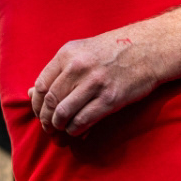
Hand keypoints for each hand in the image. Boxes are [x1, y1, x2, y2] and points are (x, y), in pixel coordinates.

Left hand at [28, 24, 163, 135]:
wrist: (148, 49)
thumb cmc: (113, 51)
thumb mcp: (81, 51)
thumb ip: (57, 71)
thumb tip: (32, 93)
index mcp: (67, 54)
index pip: (41, 85)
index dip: (37, 104)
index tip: (40, 113)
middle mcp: (78, 67)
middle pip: (51, 101)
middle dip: (46, 119)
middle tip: (48, 127)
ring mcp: (94, 83)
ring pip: (63, 113)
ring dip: (59, 126)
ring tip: (60, 130)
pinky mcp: (110, 98)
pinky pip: (83, 120)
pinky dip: (75, 130)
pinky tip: (76, 131)